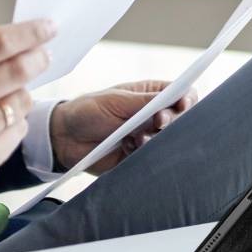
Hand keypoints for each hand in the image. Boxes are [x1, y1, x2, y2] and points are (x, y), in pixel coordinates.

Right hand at [0, 20, 55, 191]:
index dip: (29, 33)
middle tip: (45, 54)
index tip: (48, 27)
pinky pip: (19, 129)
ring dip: (21, 93)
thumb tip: (23, 42)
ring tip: (3, 96)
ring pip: (22, 101)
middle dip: (38, 58)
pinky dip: (15, 121)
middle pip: (17, 71)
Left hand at [49, 80, 197, 174]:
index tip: (183, 105)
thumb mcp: (115, 101)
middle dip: (172, 121)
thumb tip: (174, 94)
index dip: (187, 99)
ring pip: (168, 140)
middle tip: (158, 123)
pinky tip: (127, 148)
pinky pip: (152, 158)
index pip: (179, 94)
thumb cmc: (87, 110)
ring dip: (155, 139)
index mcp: (148, 95)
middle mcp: (150, 116)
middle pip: (180, 119)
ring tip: (135, 138)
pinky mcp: (138, 157)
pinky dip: (143, 153)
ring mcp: (146, 137)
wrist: (64, 138)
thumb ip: (144, 101)